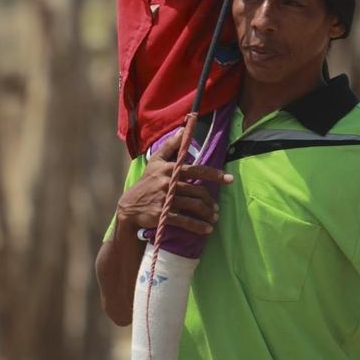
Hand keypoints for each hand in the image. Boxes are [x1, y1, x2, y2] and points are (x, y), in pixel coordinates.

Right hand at [117, 130, 233, 236]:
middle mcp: (168, 182)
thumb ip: (170, 146)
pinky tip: (206, 229)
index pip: (196, 170)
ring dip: (207, 213)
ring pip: (194, 206)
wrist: (129, 207)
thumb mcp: (155, 161)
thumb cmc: (146, 182)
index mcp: (169, 169)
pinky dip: (198, 226)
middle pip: (197, 191)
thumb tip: (183, 130)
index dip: (214, 174)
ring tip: (213, 218)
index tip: (230, 179)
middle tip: (217, 209)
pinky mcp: (162, 214)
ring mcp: (165, 199)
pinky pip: (185, 221)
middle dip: (210, 201)